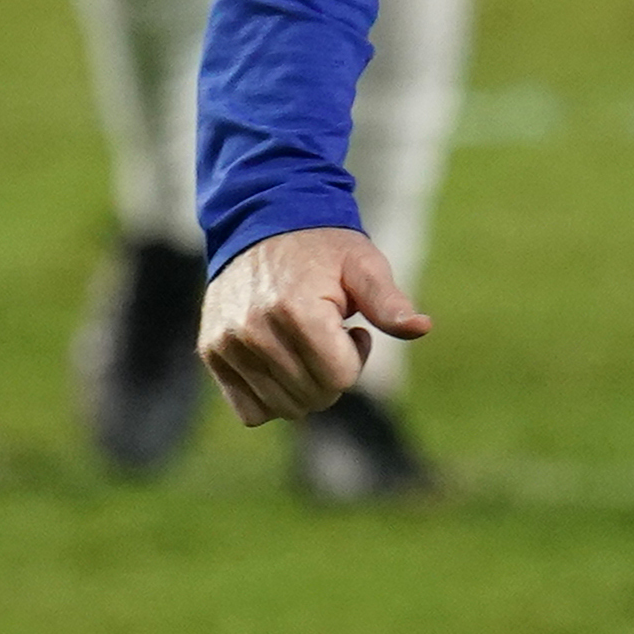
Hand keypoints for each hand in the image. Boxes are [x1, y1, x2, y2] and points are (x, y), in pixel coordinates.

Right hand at [198, 224, 428, 426]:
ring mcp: (228, 345)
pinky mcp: (212, 352)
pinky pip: (249, 410)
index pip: (340, 378)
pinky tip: (281, 361)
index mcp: (297, 310)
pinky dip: (272, 398)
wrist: (263, 222)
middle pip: (314, 397)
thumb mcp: (364, 264)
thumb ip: (389, 302)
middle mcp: (254, 331)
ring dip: (303, 385)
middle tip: (329, 333)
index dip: (356, 357)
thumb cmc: (323, 248)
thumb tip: (421, 328)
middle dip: (332, 372)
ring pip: (282, 408)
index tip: (350, 326)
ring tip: (303, 341)